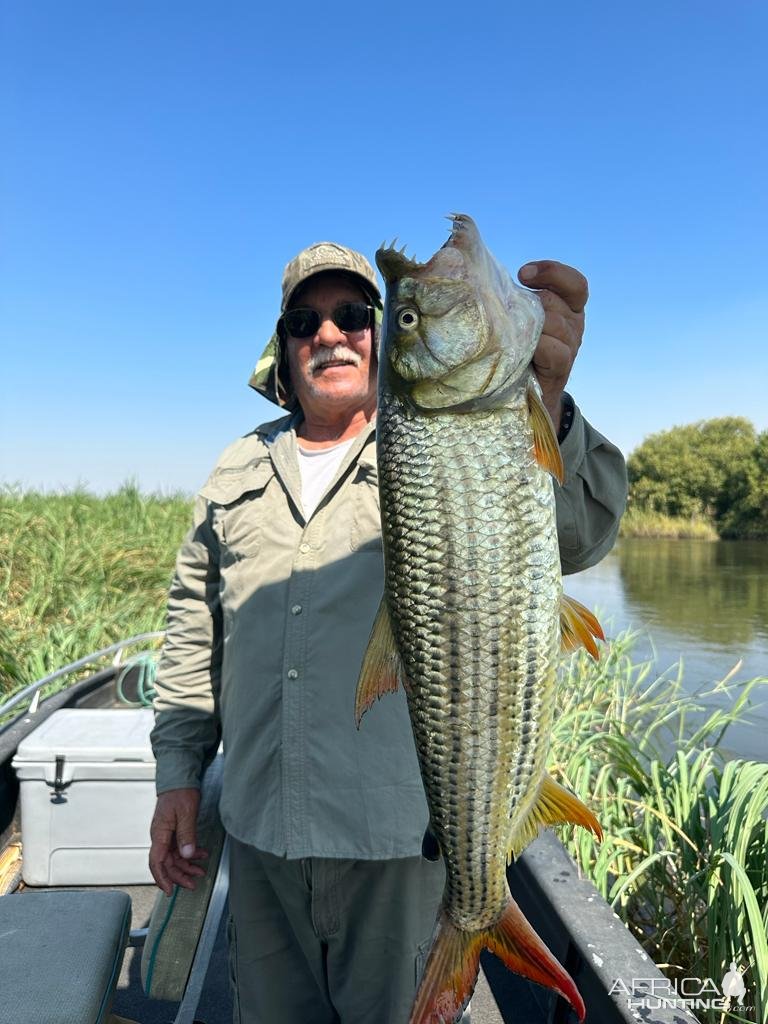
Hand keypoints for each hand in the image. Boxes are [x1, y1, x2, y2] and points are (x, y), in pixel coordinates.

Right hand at [149, 788, 207, 895]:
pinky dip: (190, 853)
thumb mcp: (185, 813)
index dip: (162, 878)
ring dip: (187, 865)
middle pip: (167, 863)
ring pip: (175, 857)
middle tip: (194, 883)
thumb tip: (186, 855)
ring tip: (200, 871)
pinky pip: (181, 848)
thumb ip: (186, 835)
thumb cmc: (179, 792)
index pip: (157, 862)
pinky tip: (201, 854)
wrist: (180, 779)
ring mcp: (167, 834)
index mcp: (159, 834)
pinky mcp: (175, 831)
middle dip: (180, 875)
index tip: (170, 890)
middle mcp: (161, 836)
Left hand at [518, 261, 587, 432]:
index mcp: (568, 309)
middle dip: (528, 303)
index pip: (575, 284)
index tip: (522, 273)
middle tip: (504, 314)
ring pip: (554, 324)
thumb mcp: (515, 320)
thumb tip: (460, 260)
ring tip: (507, 336)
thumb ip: (507, 296)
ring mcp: (570, 349)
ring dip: (529, 327)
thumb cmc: (512, 352)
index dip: (553, 273)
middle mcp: (574, 327)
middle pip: (555, 301)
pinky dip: (537, 347)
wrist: (523, 401)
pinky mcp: (561, 370)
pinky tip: (519, 351)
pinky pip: (554, 351)